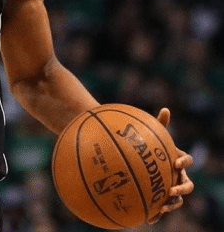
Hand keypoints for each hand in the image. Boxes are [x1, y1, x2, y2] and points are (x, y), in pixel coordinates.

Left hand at [147, 108, 194, 223]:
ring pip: (178, 200)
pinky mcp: (160, 197)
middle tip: (172, 190)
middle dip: (182, 189)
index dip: (184, 162)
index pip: (187, 161)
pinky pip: (161, 208)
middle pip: (187, 184)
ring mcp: (170, 187)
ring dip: (173, 204)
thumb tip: (165, 109)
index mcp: (177, 160)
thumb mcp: (153, 135)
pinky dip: (157, 214)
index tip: (176, 163)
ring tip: (163, 207)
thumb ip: (159, 124)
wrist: (139, 159)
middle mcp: (177, 175)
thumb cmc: (148, 145)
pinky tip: (149, 219)